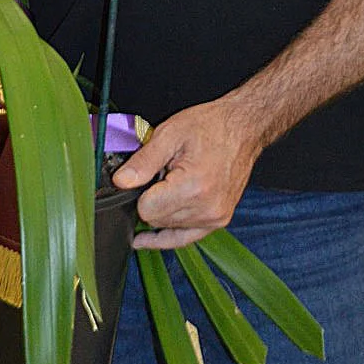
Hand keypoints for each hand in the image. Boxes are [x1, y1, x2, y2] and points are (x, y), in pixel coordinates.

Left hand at [112, 95, 258, 248]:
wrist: (242, 128)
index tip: (148, 174)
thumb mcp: (170, 133)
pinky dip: (167, 234)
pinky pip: (184, 238)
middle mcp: (206, 209)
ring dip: (164, 209)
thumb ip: (143, 161)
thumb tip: (120, 182)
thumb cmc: (209, 126)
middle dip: (152, 199)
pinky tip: (147, 238)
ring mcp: (215, 218)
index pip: (146, 210)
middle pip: (155, 220)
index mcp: (193, 188)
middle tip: (164, 173)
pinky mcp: (219, 221)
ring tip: (176, 181)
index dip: (140, 191)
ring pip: (167, 227)